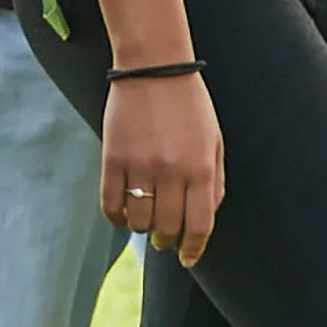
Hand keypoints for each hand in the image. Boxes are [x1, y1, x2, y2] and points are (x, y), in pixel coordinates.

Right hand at [98, 67, 224, 266]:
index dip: (193, 249)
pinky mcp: (112, 158)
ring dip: (142, 228)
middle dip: (167, 241)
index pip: (199, 225)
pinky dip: (116, 216)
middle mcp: (172, 171)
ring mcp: (140, 165)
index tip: (188, 259)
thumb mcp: (214, 141)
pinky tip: (122, 213)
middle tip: (164, 240)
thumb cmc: (189, 104)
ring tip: (144, 221)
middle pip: (167, 227)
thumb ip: (215, 182)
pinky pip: (111, 204)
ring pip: (138, 220)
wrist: (154, 67)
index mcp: (201, 168)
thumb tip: (204, 219)